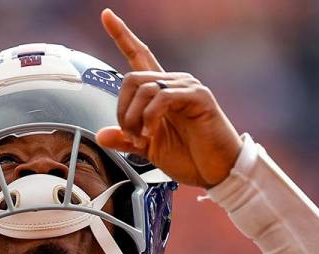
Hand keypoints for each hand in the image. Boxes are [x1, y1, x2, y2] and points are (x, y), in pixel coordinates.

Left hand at [94, 9, 242, 188]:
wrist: (216, 171)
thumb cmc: (189, 157)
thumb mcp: (149, 150)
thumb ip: (126, 140)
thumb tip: (101, 135)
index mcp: (160, 91)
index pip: (139, 55)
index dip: (122, 35)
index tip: (106, 15)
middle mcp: (173, 83)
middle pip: (131, 77)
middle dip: (122, 110)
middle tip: (129, 135)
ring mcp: (187, 87)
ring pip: (144, 87)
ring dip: (134, 117)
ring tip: (142, 138)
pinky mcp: (198, 97)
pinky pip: (162, 97)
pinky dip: (150, 117)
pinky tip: (152, 132)